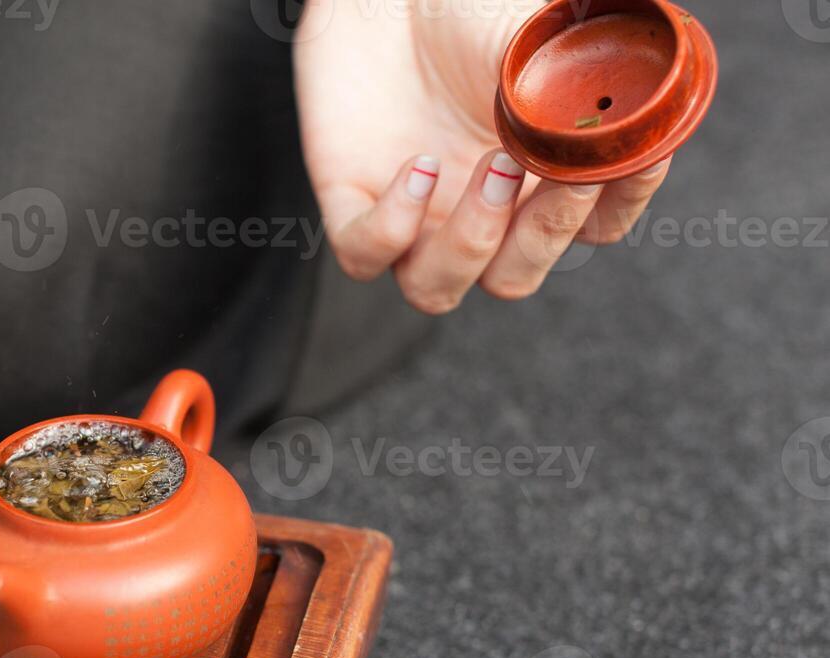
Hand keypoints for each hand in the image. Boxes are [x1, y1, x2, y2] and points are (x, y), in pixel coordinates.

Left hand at [295, 0, 670, 313]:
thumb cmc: (470, 8)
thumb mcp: (542, 38)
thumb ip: (592, 78)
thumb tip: (645, 103)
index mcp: (534, 178)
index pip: (593, 227)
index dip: (619, 204)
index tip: (638, 159)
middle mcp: (474, 210)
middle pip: (514, 276)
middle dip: (545, 234)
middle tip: (559, 170)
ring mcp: (411, 215)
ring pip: (438, 290)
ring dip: (472, 242)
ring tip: (495, 163)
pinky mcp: (351, 202)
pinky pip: (364, 257)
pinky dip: (393, 226)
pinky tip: (420, 166)